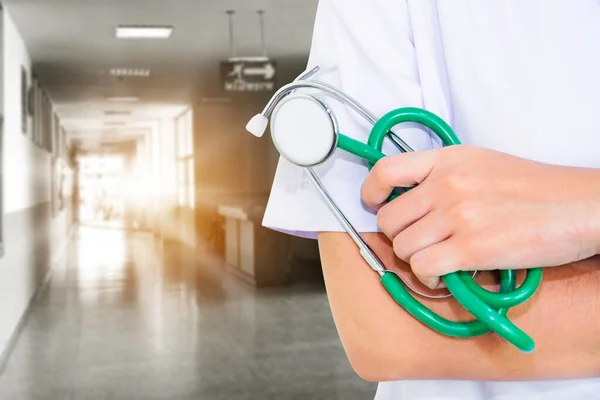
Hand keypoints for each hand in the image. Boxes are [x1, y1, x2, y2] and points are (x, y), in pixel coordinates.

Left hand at [361, 145, 599, 288]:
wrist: (578, 205)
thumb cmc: (532, 188)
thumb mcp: (480, 163)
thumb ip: (442, 175)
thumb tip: (408, 199)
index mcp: (447, 159)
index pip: (386, 169)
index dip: (371, 192)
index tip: (374, 204)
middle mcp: (447, 184)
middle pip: (389, 219)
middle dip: (399, 237)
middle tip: (420, 243)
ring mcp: (458, 215)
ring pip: (403, 247)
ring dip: (415, 261)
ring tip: (437, 262)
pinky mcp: (472, 248)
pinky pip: (424, 269)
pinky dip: (429, 279)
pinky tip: (445, 276)